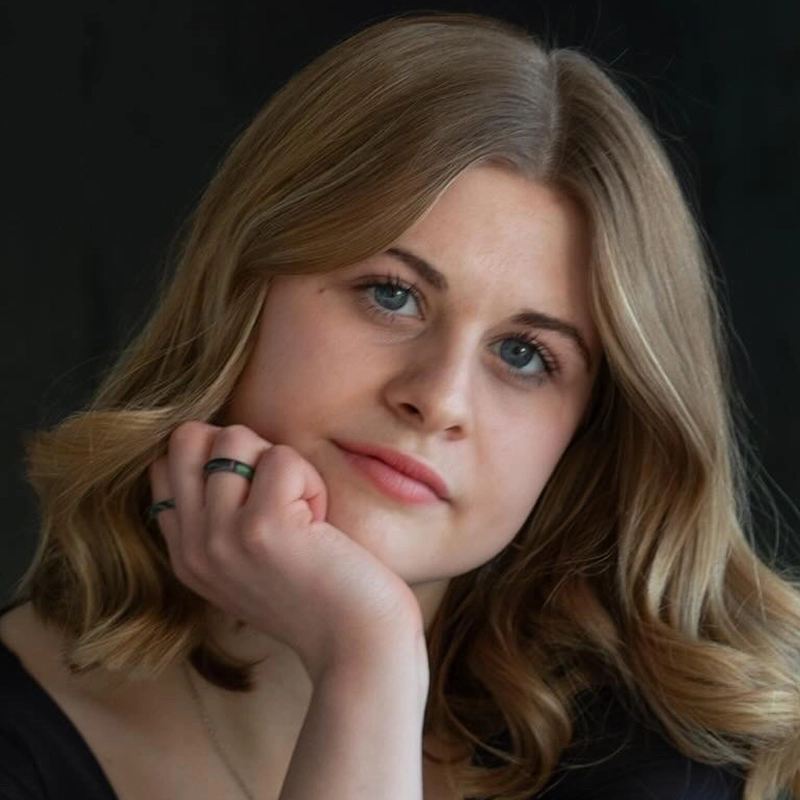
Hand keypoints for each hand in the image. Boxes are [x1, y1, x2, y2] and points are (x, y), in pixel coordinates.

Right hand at [149, 422, 425, 681]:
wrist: (357, 646)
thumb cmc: (318, 594)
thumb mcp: (247, 561)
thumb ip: (220, 516)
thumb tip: (221, 442)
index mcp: (185, 554)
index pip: (165, 464)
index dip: (217, 458)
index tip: (258, 493)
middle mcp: (193, 547)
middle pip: (188, 438)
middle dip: (242, 447)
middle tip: (278, 490)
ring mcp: (222, 537)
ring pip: (235, 438)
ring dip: (282, 464)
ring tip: (302, 510)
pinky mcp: (263, 527)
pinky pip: (282, 457)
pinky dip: (310, 479)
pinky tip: (320, 523)